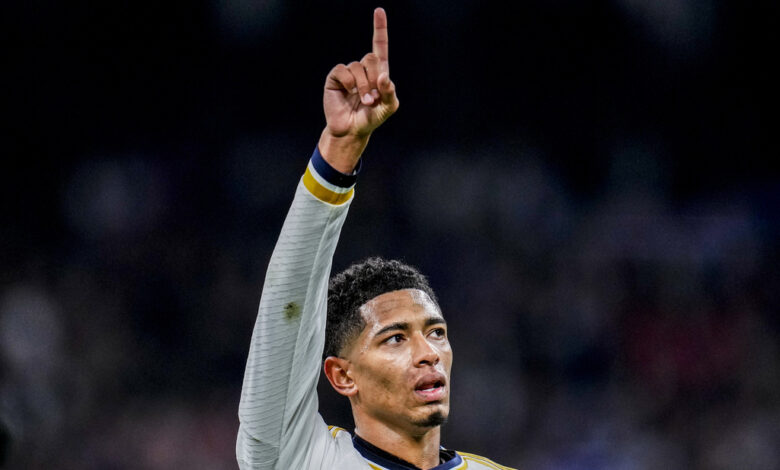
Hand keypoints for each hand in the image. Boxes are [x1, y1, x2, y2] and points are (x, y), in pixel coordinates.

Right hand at [319, 7, 398, 172]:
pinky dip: (348, 82)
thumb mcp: (388, 108)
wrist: (351, 130)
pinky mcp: (335, 78)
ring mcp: (348, 73)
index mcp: (378, 72)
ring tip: (364, 101)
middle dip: (373, 79)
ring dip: (363, 86)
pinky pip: (343, 70)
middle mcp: (363, 69)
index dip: (379, 28)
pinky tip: (348, 93)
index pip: (379, 46)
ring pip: (357, 66)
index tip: (379, 11)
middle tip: (373, 99)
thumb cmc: (371, 118)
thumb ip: (391, 93)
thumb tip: (384, 77)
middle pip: (371, 58)